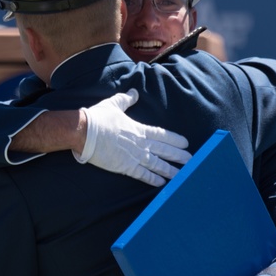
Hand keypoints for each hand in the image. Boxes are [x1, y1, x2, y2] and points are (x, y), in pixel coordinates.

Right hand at [74, 89, 190, 185]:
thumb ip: (126, 100)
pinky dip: (152, 179)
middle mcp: (140, 143)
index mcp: (138, 129)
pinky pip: (142, 174)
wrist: (84, 131)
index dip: (174, 139)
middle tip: (191, 160)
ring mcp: (133, 156)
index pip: (161, 135)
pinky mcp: (124, 166)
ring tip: (182, 174)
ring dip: (170, 169)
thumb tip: (134, 93)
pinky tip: (162, 183)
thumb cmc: (98, 117)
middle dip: (178, 155)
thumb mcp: (114, 104)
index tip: (185, 143)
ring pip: (157, 164)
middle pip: (164, 150)